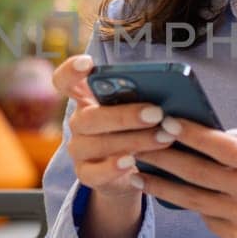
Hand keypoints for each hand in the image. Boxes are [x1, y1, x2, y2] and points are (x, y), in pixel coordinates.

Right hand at [51, 55, 175, 201]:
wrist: (130, 172)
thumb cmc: (138, 129)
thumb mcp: (139, 109)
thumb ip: (143, 97)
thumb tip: (171, 90)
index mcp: (86, 98)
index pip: (65, 80)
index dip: (71, 70)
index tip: (88, 62)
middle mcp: (78, 122)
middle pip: (89, 116)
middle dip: (125, 115)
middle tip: (157, 113)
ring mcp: (78, 149)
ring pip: (96, 144)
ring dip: (133, 141)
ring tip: (163, 138)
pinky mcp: (85, 174)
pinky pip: (95, 172)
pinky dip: (113, 168)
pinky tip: (133, 163)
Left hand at [135, 122, 236, 237]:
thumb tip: (222, 131)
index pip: (224, 146)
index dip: (193, 133)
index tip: (166, 121)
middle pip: (200, 172)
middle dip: (164, 156)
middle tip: (136, 143)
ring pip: (193, 199)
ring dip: (161, 186)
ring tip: (135, 173)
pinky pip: (206, 218)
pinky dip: (185, 204)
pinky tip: (163, 194)